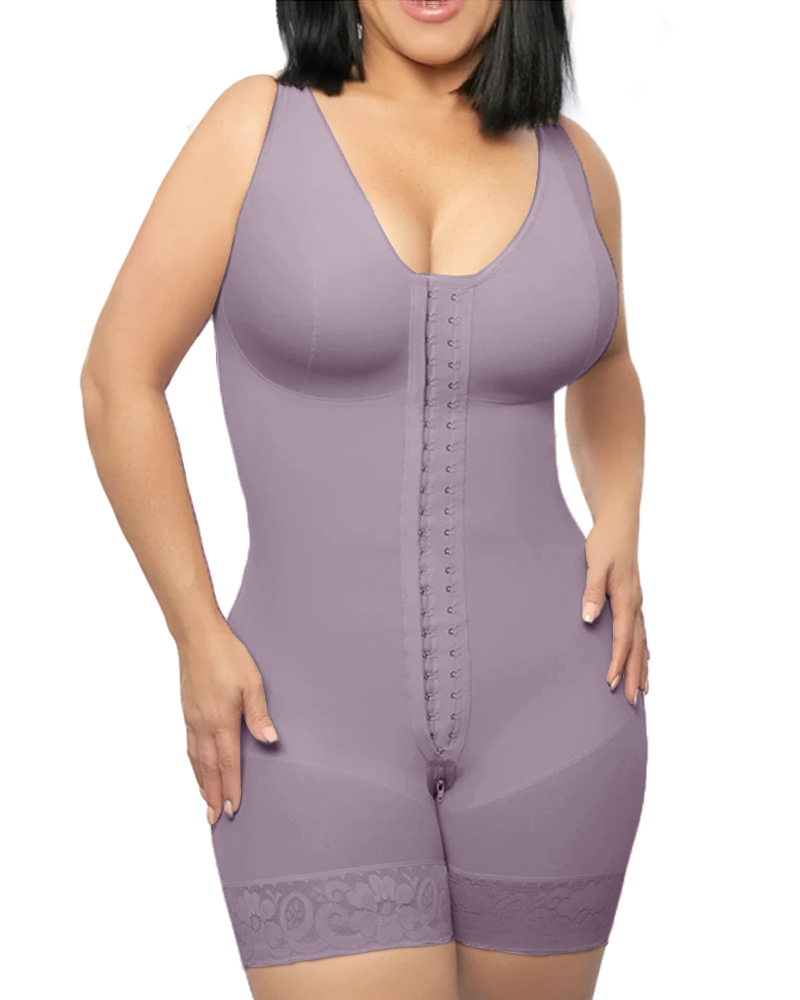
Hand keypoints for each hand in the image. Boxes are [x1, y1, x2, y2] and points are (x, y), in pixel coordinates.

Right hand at [178, 622, 277, 823]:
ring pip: (195, 759)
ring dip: (201, 783)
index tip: (233, 809)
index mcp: (222, 721)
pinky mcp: (187, 711)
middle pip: (208, 768)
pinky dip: (193, 764)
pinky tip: (196, 767)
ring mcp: (192, 719)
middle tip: (215, 818)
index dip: (231, 788)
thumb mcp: (251, 683)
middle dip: (213, 795)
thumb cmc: (227, 656)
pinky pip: (189, 746)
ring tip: (206, 801)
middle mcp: (203, 725)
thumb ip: (259, 715)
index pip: (228, 763)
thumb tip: (270, 741)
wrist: (197, 637)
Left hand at [581, 519, 648, 704]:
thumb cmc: (605, 543)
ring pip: (642, 642)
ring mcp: (637, 602)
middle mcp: (635, 604)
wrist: (619, 524)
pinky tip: (644, 659)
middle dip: (633, 674)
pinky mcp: (633, 599)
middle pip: (636, 647)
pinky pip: (641, 631)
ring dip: (641, 666)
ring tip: (642, 690)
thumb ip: (591, 592)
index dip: (616, 663)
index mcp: (626, 599)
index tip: (609, 684)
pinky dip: (643, 650)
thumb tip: (588, 619)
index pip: (622, 639)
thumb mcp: (595, 565)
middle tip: (631, 701)